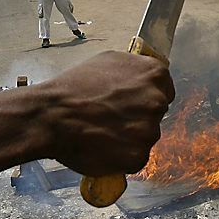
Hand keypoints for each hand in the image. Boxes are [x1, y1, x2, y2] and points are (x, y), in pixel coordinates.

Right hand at [35, 51, 173, 175]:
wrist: (53, 114)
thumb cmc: (75, 86)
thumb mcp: (108, 61)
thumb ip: (135, 69)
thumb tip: (143, 79)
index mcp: (154, 74)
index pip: (165, 89)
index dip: (146, 96)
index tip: (131, 102)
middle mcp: (157, 102)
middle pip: (156, 113)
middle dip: (138, 116)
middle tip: (112, 117)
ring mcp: (149, 131)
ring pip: (145, 136)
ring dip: (130, 137)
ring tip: (103, 132)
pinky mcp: (138, 156)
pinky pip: (135, 157)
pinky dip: (121, 156)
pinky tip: (103, 146)